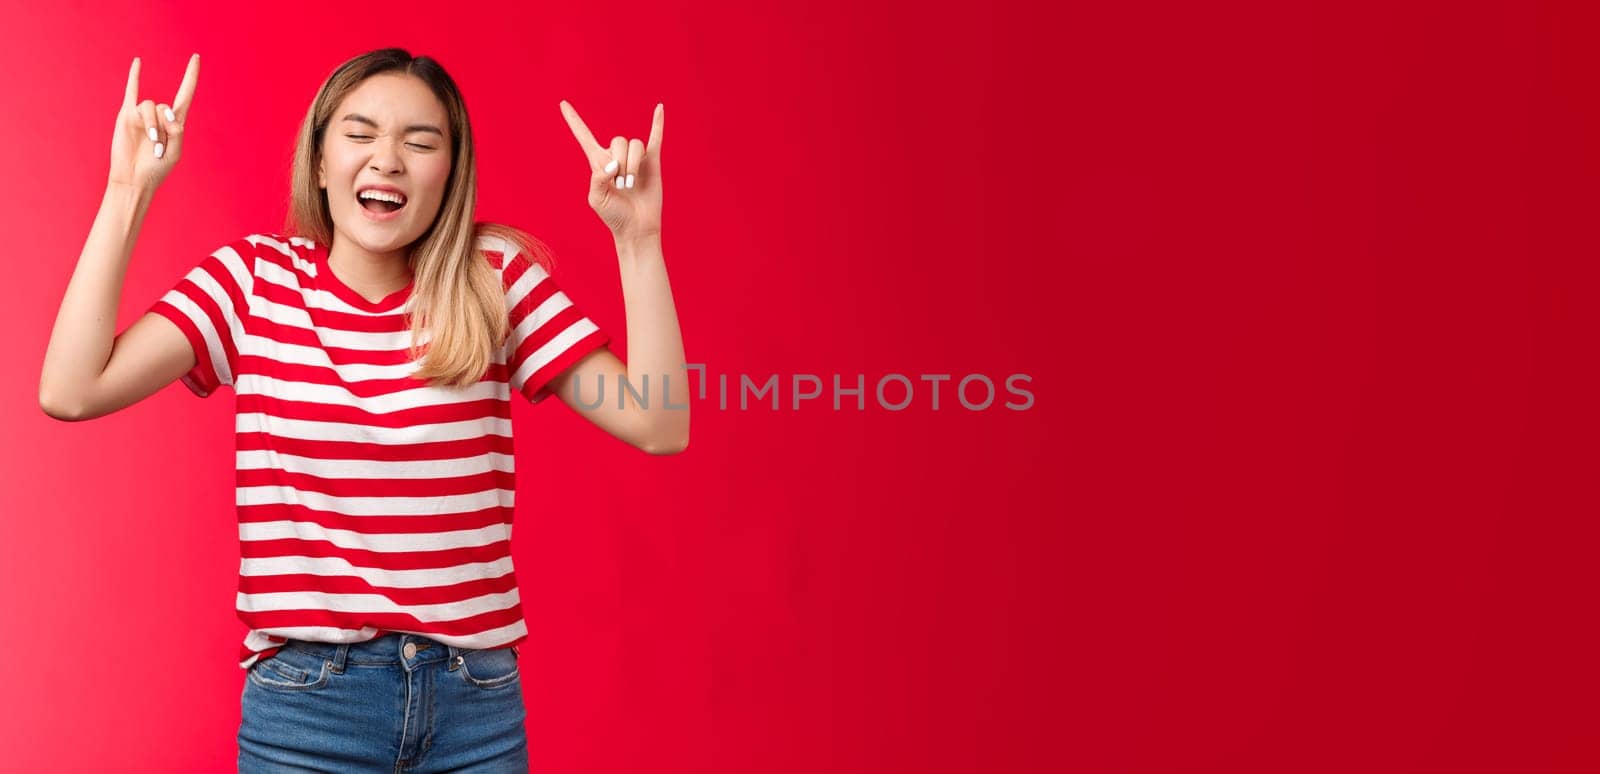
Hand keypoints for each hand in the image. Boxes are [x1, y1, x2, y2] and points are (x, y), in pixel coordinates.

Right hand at [108, 54, 198, 194]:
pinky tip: (138, 62)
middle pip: (165, 107)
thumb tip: (169, 112)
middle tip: (159, 147)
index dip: (190, 76)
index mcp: (175, 123)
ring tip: (152, 142)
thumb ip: (177, 132)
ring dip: (152, 125)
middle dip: (164, 126)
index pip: (185, 94)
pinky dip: (135, 76)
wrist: (133, 178)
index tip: (196, 57)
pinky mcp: (127, 115)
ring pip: (150, 107)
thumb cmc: (156, 169)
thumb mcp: (175, 153)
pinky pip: (131, 91)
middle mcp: (159, 116)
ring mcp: (142, 115)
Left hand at [559, 100, 662, 239]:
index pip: (584, 136)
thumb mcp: (596, 199)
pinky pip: (655, 137)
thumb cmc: (614, 216)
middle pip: (618, 141)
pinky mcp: (652, 162)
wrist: (637, 228)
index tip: (562, 104)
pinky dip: (658, 123)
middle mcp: (616, 157)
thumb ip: (598, 178)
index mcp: (598, 163)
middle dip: (621, 162)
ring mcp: (635, 158)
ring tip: (631, 185)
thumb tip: (614, 165)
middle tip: (621, 186)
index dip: (574, 120)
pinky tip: (659, 108)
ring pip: (635, 145)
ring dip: (632, 166)